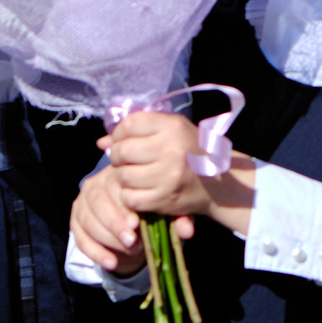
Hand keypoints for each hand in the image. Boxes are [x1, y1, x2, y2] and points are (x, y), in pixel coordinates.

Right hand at [72, 164, 166, 276]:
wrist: (131, 214)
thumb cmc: (152, 205)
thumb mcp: (166, 207)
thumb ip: (177, 216)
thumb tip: (188, 232)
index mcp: (119, 173)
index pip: (115, 184)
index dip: (124, 206)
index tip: (137, 225)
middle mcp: (97, 182)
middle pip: (98, 201)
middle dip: (114, 224)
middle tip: (132, 241)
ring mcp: (83, 200)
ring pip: (88, 219)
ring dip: (107, 238)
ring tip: (129, 251)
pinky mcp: (76, 218)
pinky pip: (79, 236)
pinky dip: (95, 252)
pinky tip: (111, 263)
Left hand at [98, 110, 221, 222]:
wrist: (220, 185)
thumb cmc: (192, 152)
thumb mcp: (173, 132)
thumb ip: (139, 131)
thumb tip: (101, 142)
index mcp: (172, 127)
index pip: (130, 124)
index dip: (120, 133)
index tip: (123, 140)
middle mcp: (170, 149)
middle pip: (122, 151)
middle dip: (118, 157)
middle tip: (126, 161)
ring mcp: (167, 175)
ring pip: (123, 176)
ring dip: (124, 177)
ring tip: (136, 176)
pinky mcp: (164, 198)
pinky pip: (130, 197)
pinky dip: (131, 196)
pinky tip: (142, 191)